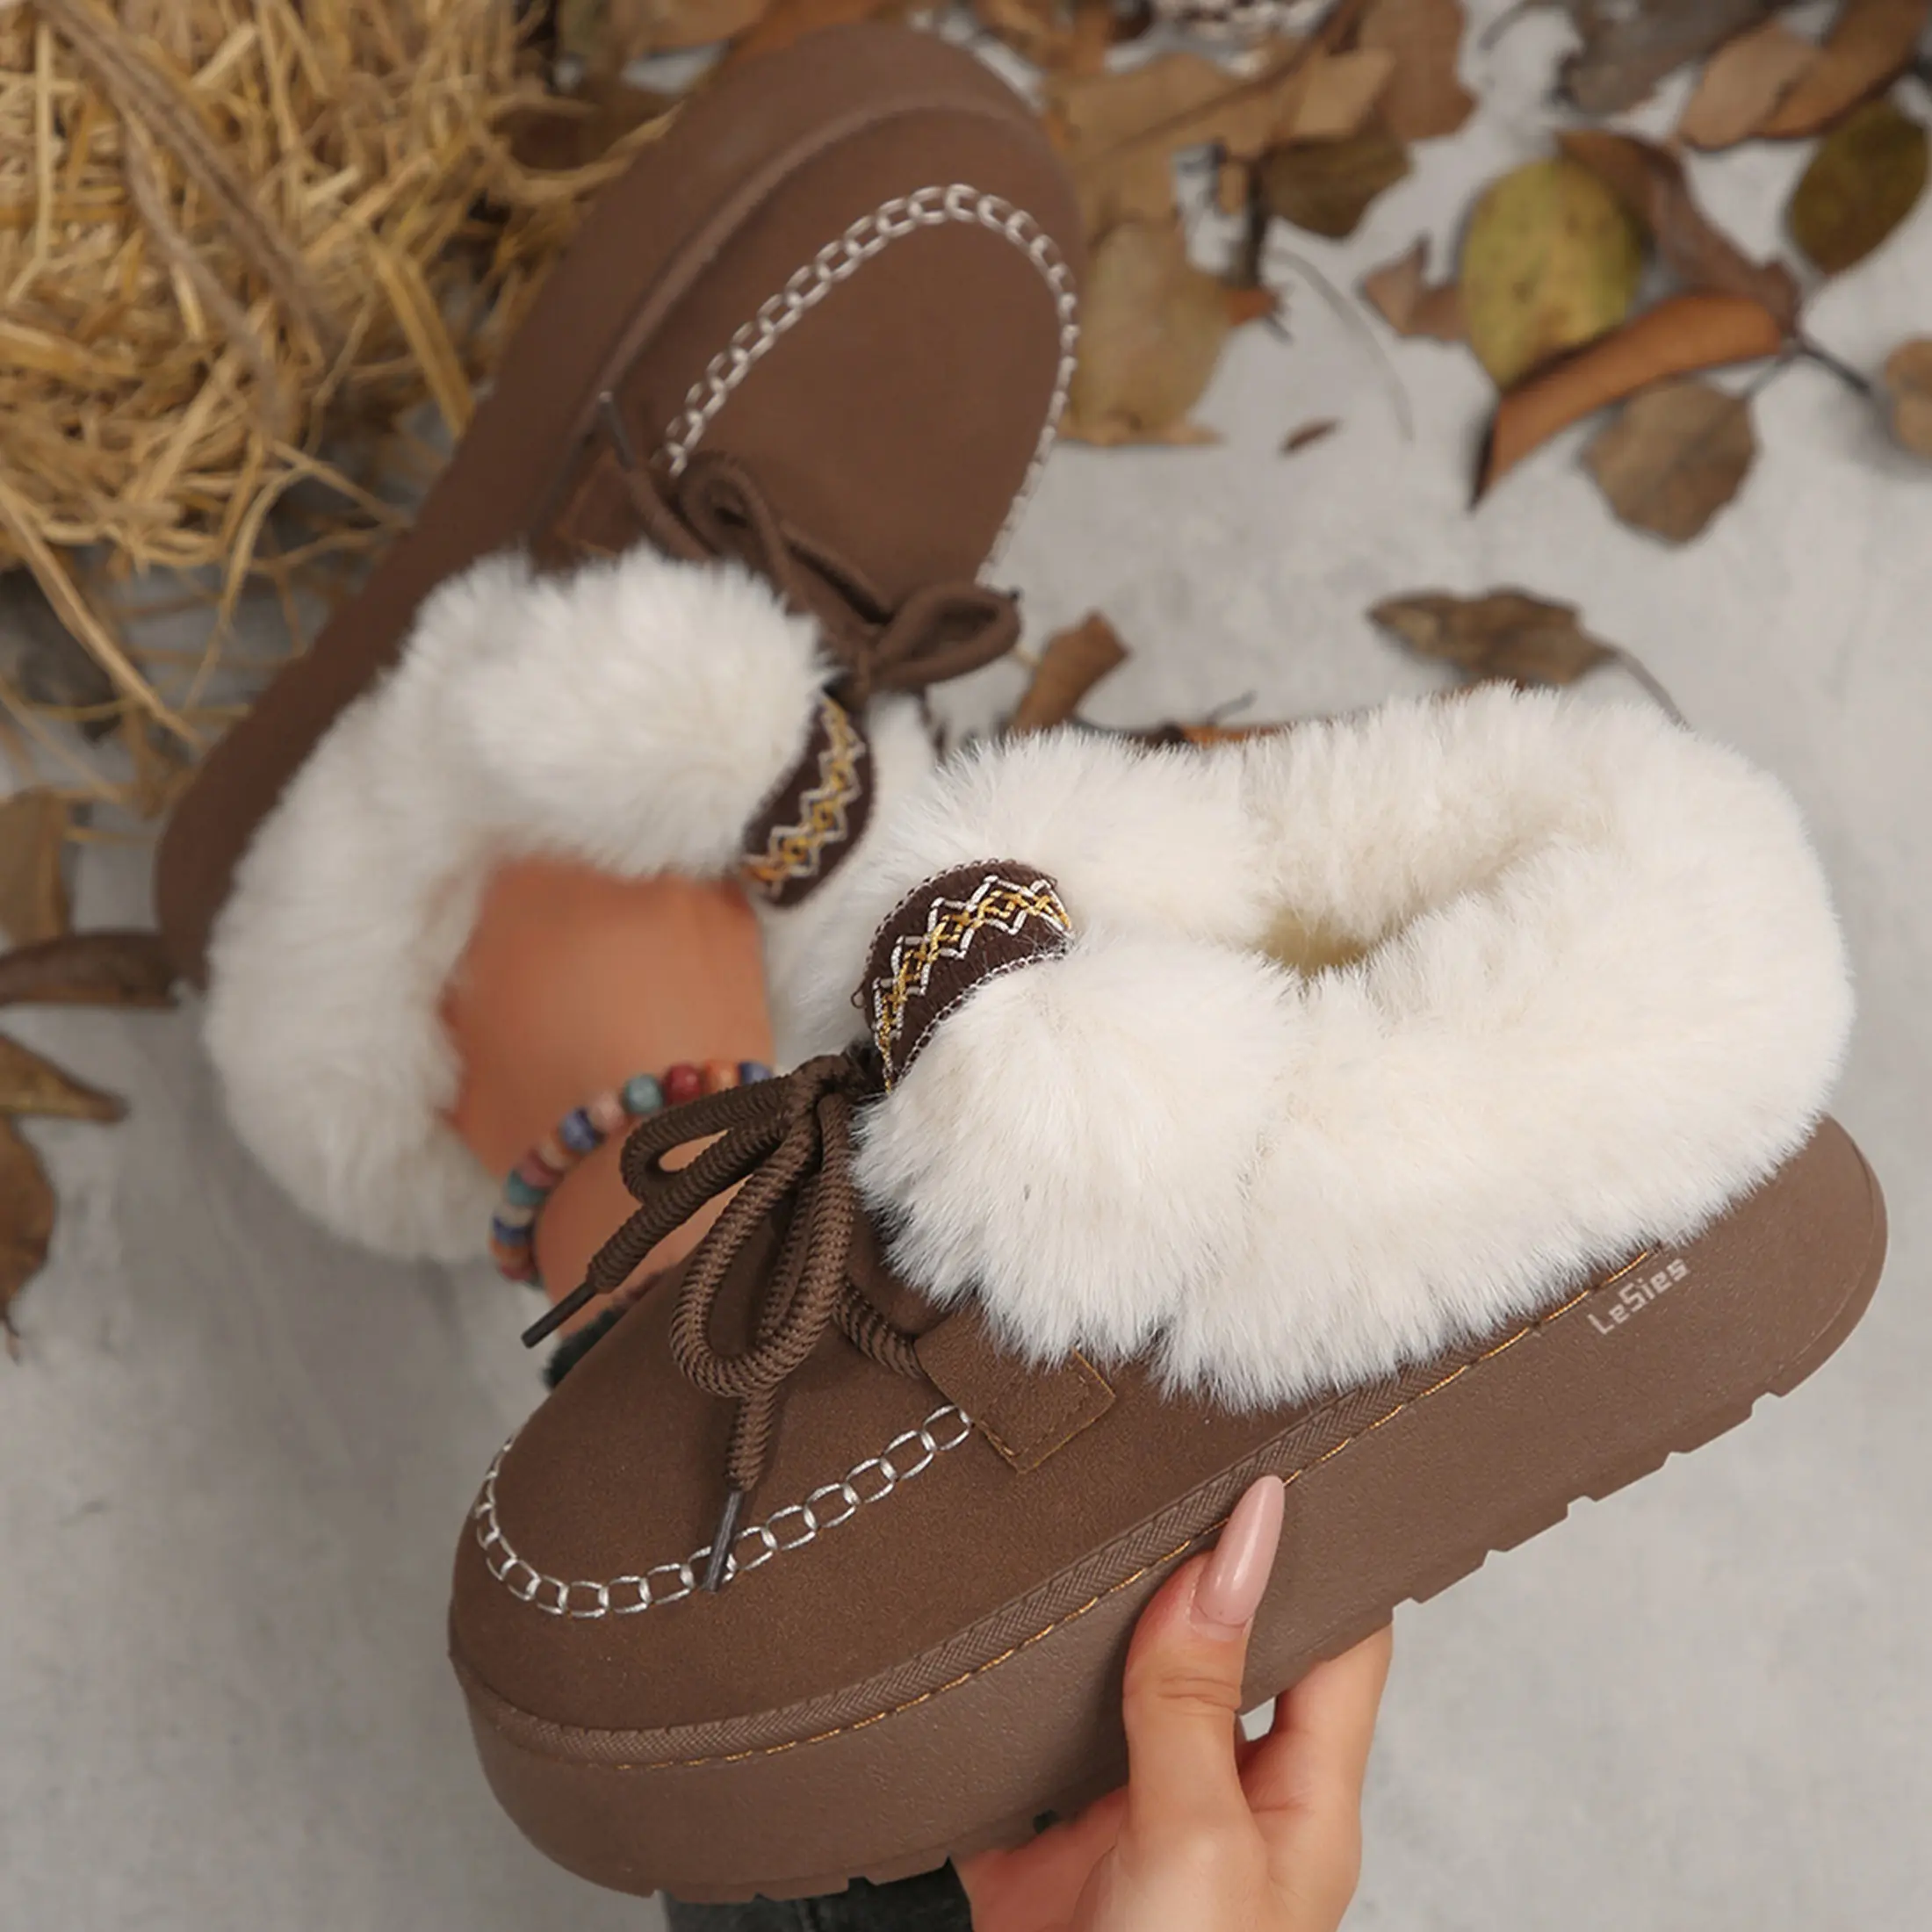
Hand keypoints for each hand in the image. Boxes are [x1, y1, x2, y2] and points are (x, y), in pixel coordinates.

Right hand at [958, 1477, 1391, 1931]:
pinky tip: (964, 1649)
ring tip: (1053, 1532)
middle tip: (1148, 1469)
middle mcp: (1218, 1805)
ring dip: (1075, 1633)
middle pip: (1213, 1654)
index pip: (1337, 1645)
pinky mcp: (1035, 1859)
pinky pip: (1008, 1757)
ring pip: (1104, 1694)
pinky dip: (983, 1709)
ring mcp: (1124, 1829)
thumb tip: (1221, 1560)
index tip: (1275, 1462)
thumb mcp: (1199, 1844)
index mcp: (1297, 1807)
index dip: (1316, 1555)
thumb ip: (1195, 1703)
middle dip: (1182, 1572)